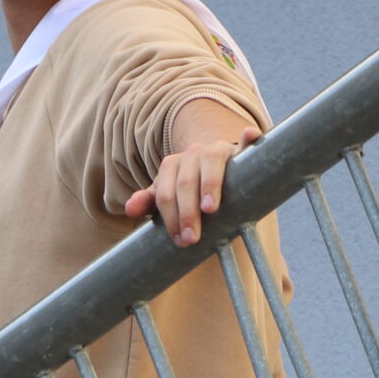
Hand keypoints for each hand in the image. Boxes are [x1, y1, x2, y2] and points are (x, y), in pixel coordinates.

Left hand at [123, 102, 262, 246]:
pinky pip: (247, 142)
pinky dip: (249, 138)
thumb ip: (151, 202)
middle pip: (185, 181)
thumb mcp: (172, 198)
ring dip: (208, 184)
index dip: (170, 217)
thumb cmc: (194, 193)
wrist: (223, 176)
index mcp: (173, 165)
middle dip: (186, 212)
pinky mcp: (242, 151)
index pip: (165, 192)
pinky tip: (249, 137)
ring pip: (210, 161)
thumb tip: (129, 209)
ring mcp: (218, 150)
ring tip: (209, 209)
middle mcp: (193, 154)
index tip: (179, 239)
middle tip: (191, 238)